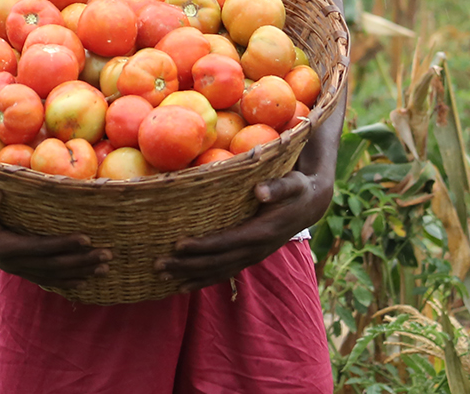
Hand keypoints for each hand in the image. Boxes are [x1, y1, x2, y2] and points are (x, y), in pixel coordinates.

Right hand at [0, 182, 110, 287]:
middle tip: (108, 256)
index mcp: (1, 246)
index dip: (62, 245)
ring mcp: (14, 265)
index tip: (86, 239)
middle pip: (51, 266)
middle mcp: (10, 261)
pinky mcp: (17, 264)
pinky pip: (44, 276)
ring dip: (79, 272)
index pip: (38, 248)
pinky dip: (65, 279)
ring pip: (51, 275)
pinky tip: (84, 280)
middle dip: (80, 261)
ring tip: (105, 269)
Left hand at [155, 170, 327, 291]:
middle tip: (158, 265)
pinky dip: (202, 280)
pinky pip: (223, 273)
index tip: (178, 245)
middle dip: (187, 266)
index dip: (203, 246)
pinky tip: (182, 286)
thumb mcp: (293, 183)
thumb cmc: (297, 188)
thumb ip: (278, 187)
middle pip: (217, 262)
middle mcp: (255, 250)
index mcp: (262, 232)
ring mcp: (252, 256)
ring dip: (190, 276)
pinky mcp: (248, 257)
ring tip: (163, 278)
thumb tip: (260, 191)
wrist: (311, 204)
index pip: (227, 242)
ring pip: (217, 272)